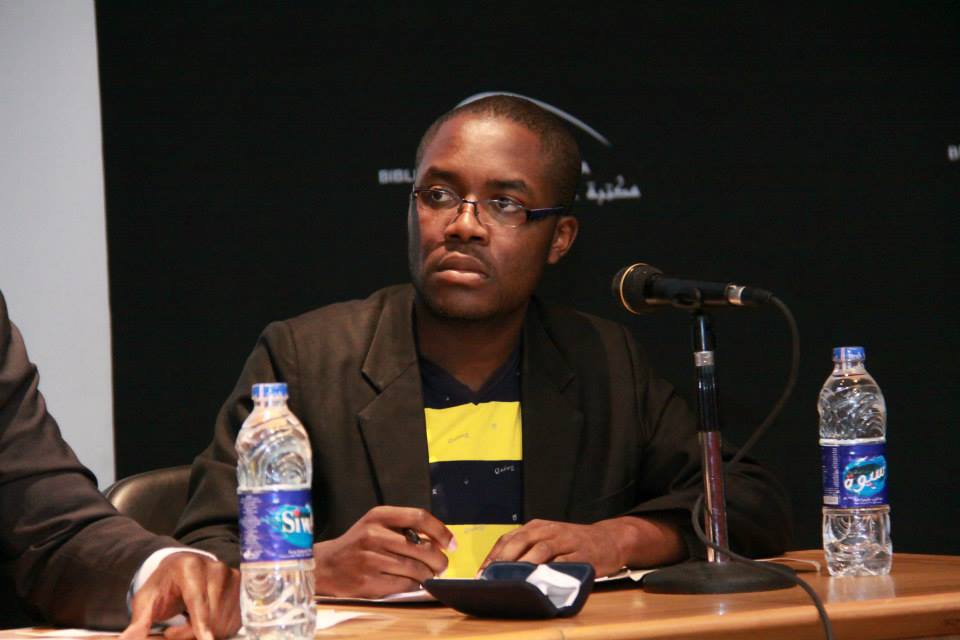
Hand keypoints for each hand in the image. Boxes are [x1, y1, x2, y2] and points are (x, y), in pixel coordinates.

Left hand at [120, 553, 239, 639]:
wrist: (182, 568)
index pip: (198, 602)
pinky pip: (234, 620)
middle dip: (192, 634)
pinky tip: (204, 623)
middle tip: (171, 632)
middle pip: (211, 615)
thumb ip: (139, 621)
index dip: (200, 625)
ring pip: (224, 621)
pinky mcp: (242, 588)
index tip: (207, 639)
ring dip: (206, 633)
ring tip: (187, 623)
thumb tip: (127, 639)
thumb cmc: (163, 585)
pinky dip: (219, 629)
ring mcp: (232, 577)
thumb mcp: (146, 600)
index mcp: (191, 567)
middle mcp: (216, 569)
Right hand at [313, 506, 455, 597]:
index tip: (451, 544)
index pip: (419, 517)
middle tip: (442, 565)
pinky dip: (415, 584)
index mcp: (379, 516)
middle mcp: (374, 534)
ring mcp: (371, 559)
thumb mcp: (376, 525)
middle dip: (439, 559)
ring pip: (415, 568)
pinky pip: (404, 583)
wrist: (326, 565)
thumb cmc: (357, 544)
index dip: (441, 531)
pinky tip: (414, 582)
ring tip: (429, 575)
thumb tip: (439, 540)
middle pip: (422, 547)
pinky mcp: (369, 580)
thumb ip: (403, 527)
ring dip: (429, 574)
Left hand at [480, 517, 684, 577]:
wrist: (609, 539)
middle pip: (521, 541)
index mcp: (537, 526)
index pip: (509, 538)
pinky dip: (551, 571)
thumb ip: (527, 550)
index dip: (493, 555)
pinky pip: (563, 562)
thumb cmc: (574, 543)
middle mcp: (549, 530)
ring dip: (525, 564)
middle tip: (492, 576)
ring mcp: (566, 540)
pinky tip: (541, 580)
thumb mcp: (548, 539)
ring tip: (512, 579)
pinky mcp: (581, 553)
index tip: (482, 572)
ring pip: (541, 549)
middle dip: (504, 559)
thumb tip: (499, 571)